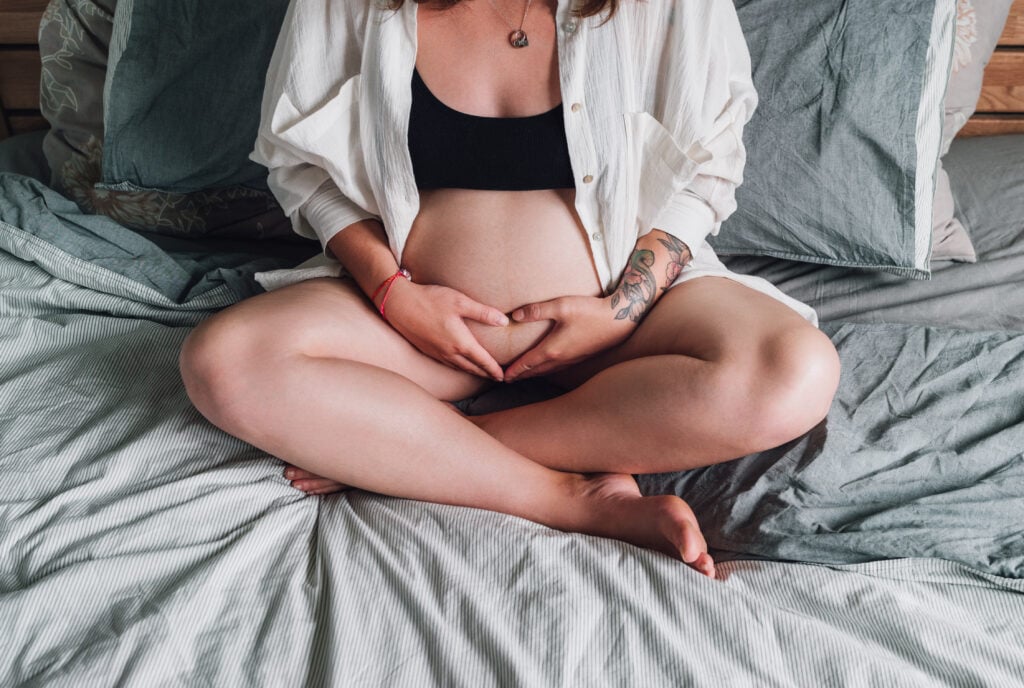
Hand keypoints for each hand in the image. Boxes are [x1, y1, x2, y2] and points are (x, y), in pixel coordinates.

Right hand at [382, 279, 509, 380]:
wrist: (399, 304)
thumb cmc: (430, 300)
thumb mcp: (460, 302)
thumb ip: (483, 312)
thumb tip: (504, 321)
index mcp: (460, 342)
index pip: (482, 360)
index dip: (494, 369)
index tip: (503, 376)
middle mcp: (449, 352)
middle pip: (472, 367)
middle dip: (485, 373)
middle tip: (496, 378)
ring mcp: (436, 353)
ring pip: (459, 367)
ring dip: (472, 371)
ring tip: (481, 373)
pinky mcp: (427, 350)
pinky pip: (447, 364)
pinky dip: (458, 367)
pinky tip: (458, 363)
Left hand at [503, 295, 638, 381]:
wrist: (619, 320)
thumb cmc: (590, 311)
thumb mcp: (561, 305)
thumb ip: (536, 310)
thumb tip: (514, 315)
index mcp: (552, 349)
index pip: (527, 363)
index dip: (513, 371)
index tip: (502, 377)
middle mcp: (561, 359)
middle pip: (536, 371)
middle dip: (521, 375)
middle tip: (508, 379)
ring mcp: (572, 360)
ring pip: (547, 371)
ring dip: (534, 374)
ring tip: (524, 374)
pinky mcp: (581, 357)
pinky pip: (558, 368)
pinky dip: (547, 370)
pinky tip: (548, 365)